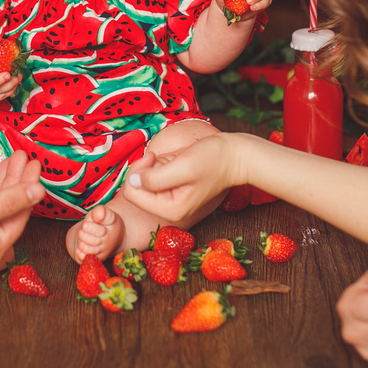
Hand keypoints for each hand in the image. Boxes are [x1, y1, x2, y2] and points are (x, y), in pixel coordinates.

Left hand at [122, 134, 242, 221]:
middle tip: (161, 158)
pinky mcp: (174, 192)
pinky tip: (175, 163)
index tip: (152, 157)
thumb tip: (133, 181)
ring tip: (173, 161)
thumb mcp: (183, 166)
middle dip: (145, 169)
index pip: (131, 194)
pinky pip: (155, 179)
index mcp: (171, 210)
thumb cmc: (214, 159)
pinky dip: (160, 167)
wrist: (236, 156)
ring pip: (144, 183)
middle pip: (135, 189)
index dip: (137, 171)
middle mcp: (170, 211)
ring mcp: (172, 203)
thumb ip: (155, 178)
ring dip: (153, 167)